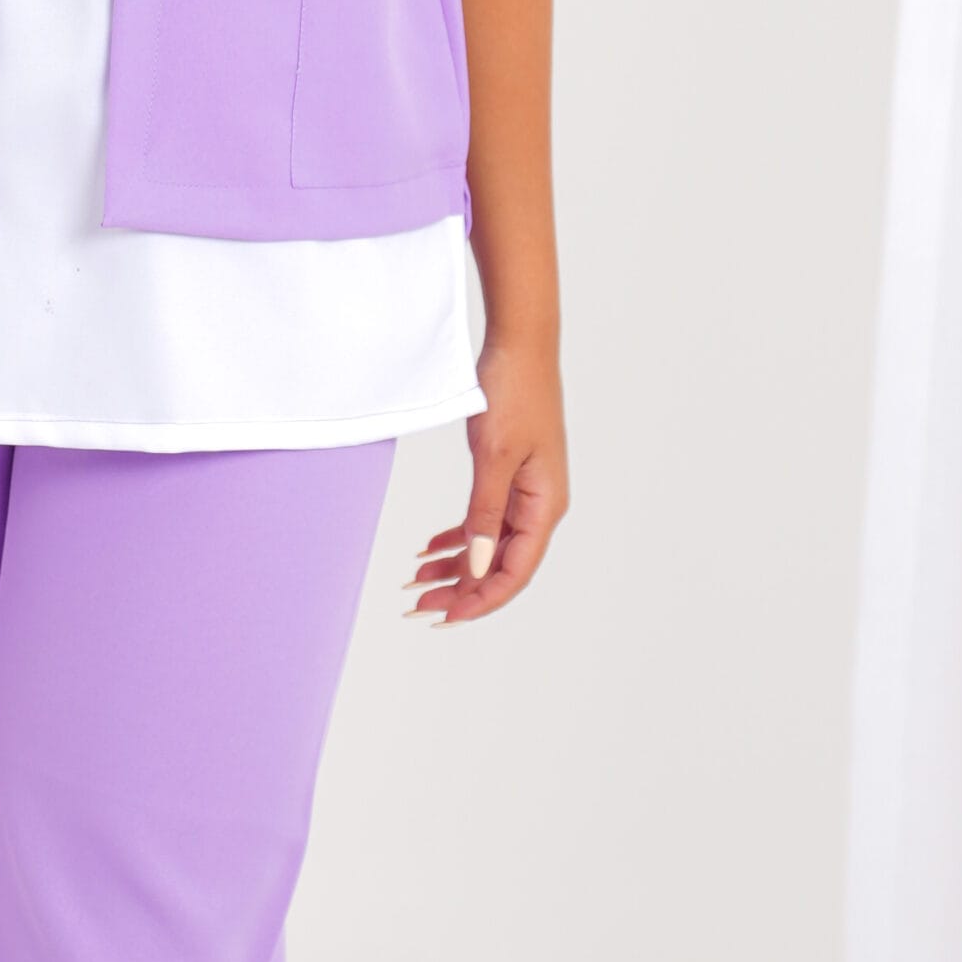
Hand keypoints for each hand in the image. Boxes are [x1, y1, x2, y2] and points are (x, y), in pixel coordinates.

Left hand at [407, 336, 568, 623]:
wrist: (520, 345)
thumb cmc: (513, 393)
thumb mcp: (493, 457)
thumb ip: (484, 515)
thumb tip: (475, 567)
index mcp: (545, 505)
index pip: (514, 571)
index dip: (480, 600)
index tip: (444, 616)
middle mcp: (540, 504)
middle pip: (500, 564)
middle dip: (461, 589)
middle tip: (419, 606)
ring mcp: (526, 490)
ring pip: (489, 544)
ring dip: (455, 566)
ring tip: (416, 581)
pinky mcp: (510, 474)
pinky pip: (484, 519)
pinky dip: (457, 536)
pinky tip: (429, 548)